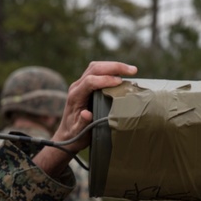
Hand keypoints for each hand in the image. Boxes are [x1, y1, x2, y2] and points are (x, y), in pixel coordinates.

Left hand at [34, 61, 137, 175]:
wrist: (67, 134)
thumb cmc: (74, 134)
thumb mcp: (78, 133)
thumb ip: (81, 123)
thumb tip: (86, 114)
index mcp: (75, 96)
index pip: (90, 81)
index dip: (105, 80)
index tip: (120, 82)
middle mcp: (76, 86)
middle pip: (94, 68)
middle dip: (114, 67)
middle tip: (133, 70)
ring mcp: (80, 83)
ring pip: (96, 67)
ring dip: (114, 66)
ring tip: (131, 70)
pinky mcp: (86, 84)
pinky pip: (98, 71)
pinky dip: (111, 70)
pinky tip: (123, 74)